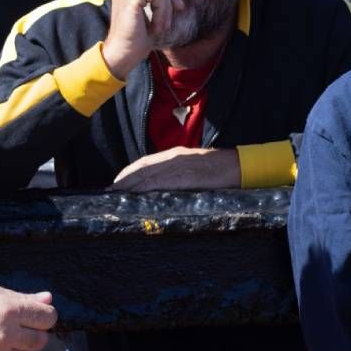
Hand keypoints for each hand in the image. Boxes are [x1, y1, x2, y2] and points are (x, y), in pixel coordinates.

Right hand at [0, 283, 56, 350]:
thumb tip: (48, 299)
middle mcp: (6, 336)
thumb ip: (21, 298)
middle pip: (40, 341)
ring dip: (18, 348)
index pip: (48, 318)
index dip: (44, 315)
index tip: (35, 314)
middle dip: (34, 333)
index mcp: (9, 311)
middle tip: (17, 325)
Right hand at [101, 0, 185, 78]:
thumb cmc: (137, 40)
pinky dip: (162, 12)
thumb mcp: (152, 15)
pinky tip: (156, 28)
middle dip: (171, 1)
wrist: (123, 56)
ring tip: (160, 28)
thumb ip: (159, 1)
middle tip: (167, 24)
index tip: (178, 10)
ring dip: (166, 10)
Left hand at [110, 147, 239, 190]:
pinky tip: (136, 195)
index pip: (145, 162)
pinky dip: (146, 188)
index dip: (129, 173)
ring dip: (129, 186)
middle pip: (142, 168)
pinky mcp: (186, 177)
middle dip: (124, 180)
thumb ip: (180, 175)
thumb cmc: (221, 169)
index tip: (116, 183)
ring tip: (116, 196)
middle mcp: (174, 157)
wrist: (241, 166)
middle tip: (109, 193)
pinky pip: (161, 182)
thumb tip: (163, 189)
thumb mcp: (196, 168)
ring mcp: (180, 166)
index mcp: (176, 154)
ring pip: (148, 175)